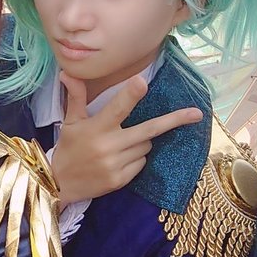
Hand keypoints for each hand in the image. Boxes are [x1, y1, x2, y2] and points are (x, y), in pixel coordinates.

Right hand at [52, 72, 202, 202]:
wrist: (59, 183)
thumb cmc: (68, 147)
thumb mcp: (70, 121)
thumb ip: (75, 97)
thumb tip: (67, 72)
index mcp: (96, 127)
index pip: (117, 108)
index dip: (130, 94)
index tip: (143, 82)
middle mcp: (108, 146)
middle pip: (149, 130)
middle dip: (174, 120)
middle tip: (197, 113)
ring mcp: (116, 164)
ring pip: (146, 146)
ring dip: (142, 141)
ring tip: (121, 143)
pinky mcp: (120, 180)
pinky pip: (142, 162)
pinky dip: (136, 158)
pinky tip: (120, 159)